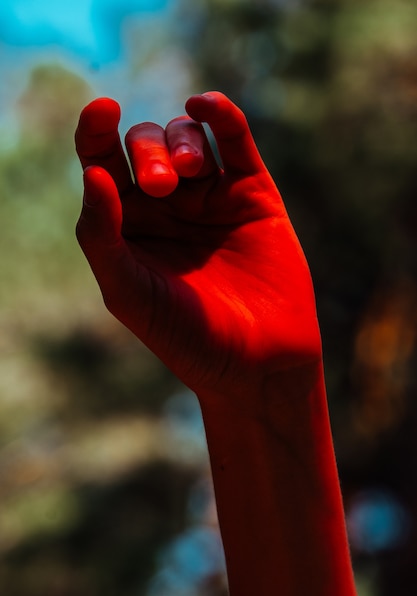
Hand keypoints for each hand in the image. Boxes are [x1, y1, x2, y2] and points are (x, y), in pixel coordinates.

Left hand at [75, 92, 320, 395]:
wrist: (257, 362)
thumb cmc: (187, 336)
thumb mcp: (128, 291)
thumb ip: (102, 235)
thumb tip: (92, 173)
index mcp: (126, 227)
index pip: (100, 164)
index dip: (94, 131)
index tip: (101, 111)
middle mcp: (165, 208)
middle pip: (143, 145)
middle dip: (148, 152)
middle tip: (164, 188)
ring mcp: (209, 198)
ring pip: (185, 136)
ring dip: (181, 140)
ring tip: (190, 173)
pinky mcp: (252, 194)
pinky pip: (234, 140)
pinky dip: (219, 115)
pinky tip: (205, 105)